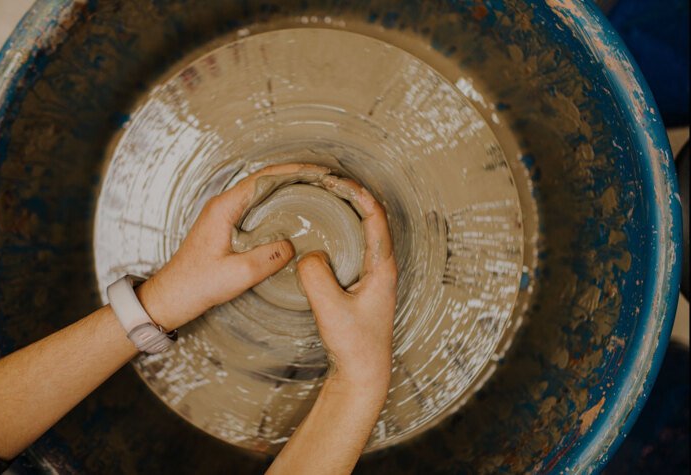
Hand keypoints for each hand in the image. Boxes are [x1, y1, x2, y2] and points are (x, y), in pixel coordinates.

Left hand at [136, 163, 330, 329]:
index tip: (317, 173)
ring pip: (260, 193)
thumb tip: (291, 246)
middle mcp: (223, 205)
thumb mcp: (238, 275)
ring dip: (286, 188)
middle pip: (264, 180)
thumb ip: (268, 258)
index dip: (293, 172)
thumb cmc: (197, 285)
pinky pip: (256, 208)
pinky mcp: (226, 227)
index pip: (264, 178)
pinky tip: (292, 213)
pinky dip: (276, 204)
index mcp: (224, 208)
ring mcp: (224, 215)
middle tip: (323, 180)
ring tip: (313, 190)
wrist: (171, 297)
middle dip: (294, 176)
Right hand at [296, 178, 396, 399]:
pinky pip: (353, 247)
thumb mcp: (330, 310)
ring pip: (362, 232)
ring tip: (323, 197)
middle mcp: (382, 266)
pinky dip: (340, 231)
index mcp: (383, 267)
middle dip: (350, 195)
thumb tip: (307, 255)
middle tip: (325, 182)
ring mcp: (374, 275)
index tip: (335, 180)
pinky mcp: (362, 284)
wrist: (363, 373)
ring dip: (346, 211)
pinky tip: (321, 233)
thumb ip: (316, 278)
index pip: (376, 217)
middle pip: (371, 218)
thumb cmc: (355, 345)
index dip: (358, 193)